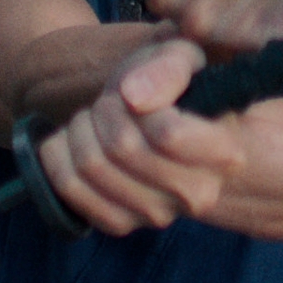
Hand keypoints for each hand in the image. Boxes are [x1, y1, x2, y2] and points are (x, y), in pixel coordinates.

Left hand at [35, 40, 246, 234]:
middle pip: (123, 146)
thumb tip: (133, 96)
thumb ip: (167, 69)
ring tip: (93, 118)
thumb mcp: (178, 59)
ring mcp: (159, 215)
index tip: (134, 92)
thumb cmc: (165, 84)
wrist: (147, 119)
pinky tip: (71, 140)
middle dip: (104, 109)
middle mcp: (198, 194)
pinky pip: (69, 187)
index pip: (169, 135)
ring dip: (79, 128)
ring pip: (91, 164)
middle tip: (109, 101)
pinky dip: (58, 154)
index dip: (138, 104)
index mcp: (224, 154)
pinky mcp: (121, 224)